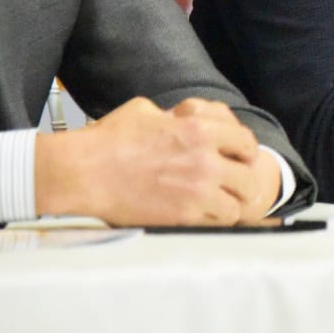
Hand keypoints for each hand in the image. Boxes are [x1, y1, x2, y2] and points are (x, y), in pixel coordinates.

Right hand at [35, 97, 280, 225]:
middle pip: (249, 176)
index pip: (245, 141)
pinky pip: (216, 222)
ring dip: (231, 203)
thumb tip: (182, 118)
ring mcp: (197, 190)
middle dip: (244, 180)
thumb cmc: (109, 139)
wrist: (84, 172)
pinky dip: (213, 220)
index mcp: (199, 129)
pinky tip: (202, 216)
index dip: (245, 151)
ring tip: (220, 204)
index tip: (241, 158)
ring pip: (237, 204)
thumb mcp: (147, 111)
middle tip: (235, 185)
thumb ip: (175, 117)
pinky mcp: (183, 217)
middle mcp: (205, 160)